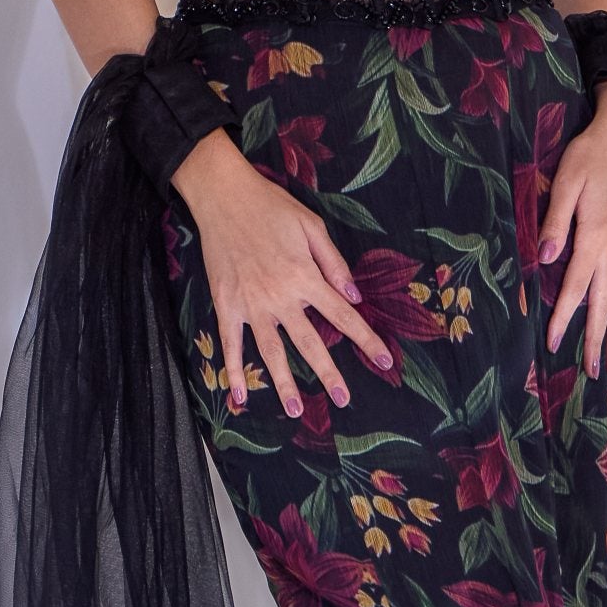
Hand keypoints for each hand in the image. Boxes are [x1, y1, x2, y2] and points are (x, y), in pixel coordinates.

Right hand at [171, 133, 392, 417]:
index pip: (343, 316)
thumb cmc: (271, 207)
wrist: (223, 196)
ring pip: (271, 352)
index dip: (365, 339)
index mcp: (306, 277)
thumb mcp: (312, 226)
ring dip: (284, 383)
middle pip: (310, 343)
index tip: (383, 361)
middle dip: (329, 373)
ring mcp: (251, 305)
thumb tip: (355, 296)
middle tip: (343, 399)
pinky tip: (241, 396)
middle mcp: (281, 297)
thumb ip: (334, 263)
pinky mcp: (226, 305)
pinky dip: (234, 371)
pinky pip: (231, 345)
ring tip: (294, 410)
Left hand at [542, 84, 606, 373]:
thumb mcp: (566, 181)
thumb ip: (555, 221)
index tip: (554, 344)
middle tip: (593, 372)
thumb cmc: (590, 156)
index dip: (564, 317)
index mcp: (596, 235)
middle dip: (597, 339)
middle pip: (605, 303)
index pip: (577, 286)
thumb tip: (545, 257)